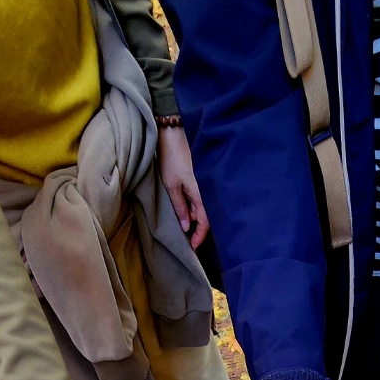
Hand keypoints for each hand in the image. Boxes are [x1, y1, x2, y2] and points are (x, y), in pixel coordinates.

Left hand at [157, 126, 209, 249]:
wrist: (174, 133)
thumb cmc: (171, 157)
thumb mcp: (172, 185)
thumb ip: (180, 207)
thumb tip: (187, 226)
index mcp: (201, 193)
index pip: (205, 222)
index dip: (200, 236)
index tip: (192, 247)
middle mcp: (207, 190)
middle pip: (206, 216)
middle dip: (197, 227)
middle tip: (187, 237)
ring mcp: (205, 183)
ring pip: (204, 206)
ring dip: (195, 215)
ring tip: (184, 221)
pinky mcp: (202, 178)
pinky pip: (201, 197)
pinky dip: (195, 204)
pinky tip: (186, 205)